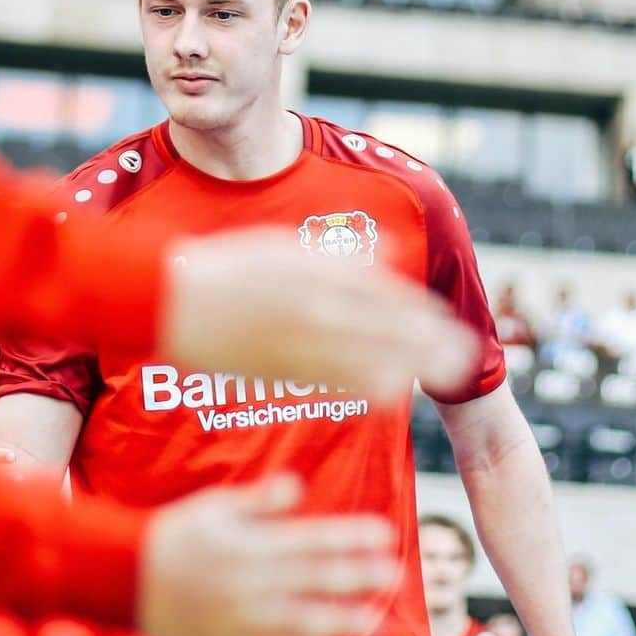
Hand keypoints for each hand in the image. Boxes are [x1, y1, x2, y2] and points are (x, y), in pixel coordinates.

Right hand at [141, 473, 396, 635]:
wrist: (124, 578)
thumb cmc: (171, 536)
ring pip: (302, 620)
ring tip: (375, 618)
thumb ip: (258, 501)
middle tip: (395, 572)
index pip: (312, 539)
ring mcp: (241, 616)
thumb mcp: (213, 507)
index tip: (384, 534)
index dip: (350, 537)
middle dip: (358, 575)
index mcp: (248, 543)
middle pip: (315, 578)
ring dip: (342, 618)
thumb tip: (298, 486)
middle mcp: (250, 580)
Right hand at [162, 229, 477, 403]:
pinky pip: (339, 385)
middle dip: (436, 344)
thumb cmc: (225, 267)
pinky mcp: (285, 372)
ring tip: (441, 373)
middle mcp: (318, 311)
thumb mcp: (283, 246)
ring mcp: (302, 345)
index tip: (450, 319)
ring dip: (414, 368)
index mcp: (319, 274)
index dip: (427, 311)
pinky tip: (392, 388)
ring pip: (374, 362)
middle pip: (394, 331)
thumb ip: (338, 256)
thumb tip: (388, 256)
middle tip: (465, 353)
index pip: (391, 295)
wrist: (169, 301)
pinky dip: (372, 386)